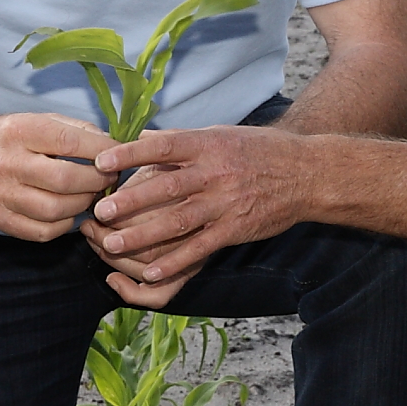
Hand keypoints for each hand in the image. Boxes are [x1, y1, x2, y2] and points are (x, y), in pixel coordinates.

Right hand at [0, 110, 119, 239]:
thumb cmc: (10, 138)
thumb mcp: (39, 120)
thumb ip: (77, 130)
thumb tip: (113, 147)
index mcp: (21, 131)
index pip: (70, 143)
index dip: (102, 151)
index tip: (118, 156)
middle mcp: (8, 163)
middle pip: (64, 180)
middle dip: (96, 182)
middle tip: (108, 179)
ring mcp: (1, 194)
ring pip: (55, 210)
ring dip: (83, 205)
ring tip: (90, 195)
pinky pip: (42, 231)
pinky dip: (64, 225)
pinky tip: (68, 212)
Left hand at [86, 126, 302, 300]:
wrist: (307, 171)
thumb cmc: (259, 150)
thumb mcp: (221, 134)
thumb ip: (183, 140)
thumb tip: (143, 136)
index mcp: (207, 144)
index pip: (163, 146)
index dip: (130, 153)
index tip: (101, 161)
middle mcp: (215, 173)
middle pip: (166, 187)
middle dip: (130, 201)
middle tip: (98, 211)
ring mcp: (226, 203)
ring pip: (178, 221)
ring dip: (143, 235)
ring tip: (112, 245)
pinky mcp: (235, 228)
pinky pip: (200, 247)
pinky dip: (175, 261)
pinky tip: (150, 271)